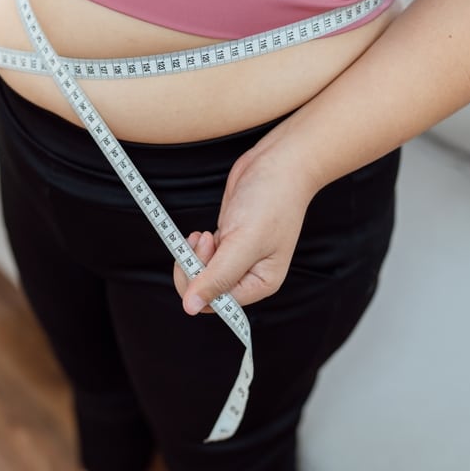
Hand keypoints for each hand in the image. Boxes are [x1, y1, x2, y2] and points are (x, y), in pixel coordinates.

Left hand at [172, 139, 319, 314]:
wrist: (278, 164)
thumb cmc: (271, 200)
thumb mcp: (243, 242)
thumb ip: (217, 277)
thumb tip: (191, 307)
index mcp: (260, 284)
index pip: (218, 303)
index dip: (198, 285)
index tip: (194, 259)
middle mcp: (249, 275)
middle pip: (205, 290)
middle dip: (195, 267)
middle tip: (203, 240)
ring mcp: (237, 258)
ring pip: (201, 272)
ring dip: (195, 255)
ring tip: (205, 234)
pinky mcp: (227, 242)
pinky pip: (203, 257)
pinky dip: (197, 246)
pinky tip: (204, 232)